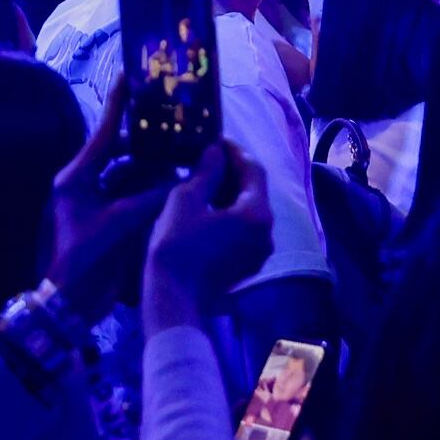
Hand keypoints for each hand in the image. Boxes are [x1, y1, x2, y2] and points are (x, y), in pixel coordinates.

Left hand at [46, 81, 171, 317]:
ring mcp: (90, 200)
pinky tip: (170, 189)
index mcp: (77, 176)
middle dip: (145, 144)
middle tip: (174, 131)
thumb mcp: (121, 223)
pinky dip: (145, 190)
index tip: (130, 75)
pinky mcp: (101, 217)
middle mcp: (81, 182)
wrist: (69, 303)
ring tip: (177, 159)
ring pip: (125, 173)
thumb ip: (151, 197)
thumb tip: (177, 180)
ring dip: (149, 168)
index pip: (104, 132)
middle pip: (118, 151)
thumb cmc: (87, 259)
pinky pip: (126, 193)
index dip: (118, 104)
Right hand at [142, 141, 276, 330]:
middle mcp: (266, 233)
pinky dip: (230, 216)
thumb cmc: (175, 246)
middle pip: (255, 191)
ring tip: (204, 182)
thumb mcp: (186, 199)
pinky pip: (244, 231)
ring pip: (250, 212)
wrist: (172, 299)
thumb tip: (216, 152)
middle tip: (208, 158)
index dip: (234, 151)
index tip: (214, 140)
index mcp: (257, 213)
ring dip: (231, 194)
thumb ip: (206, 171)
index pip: (253, 169)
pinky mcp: (247, 266)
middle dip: (234, 172)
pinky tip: (207, 210)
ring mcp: (259, 253)